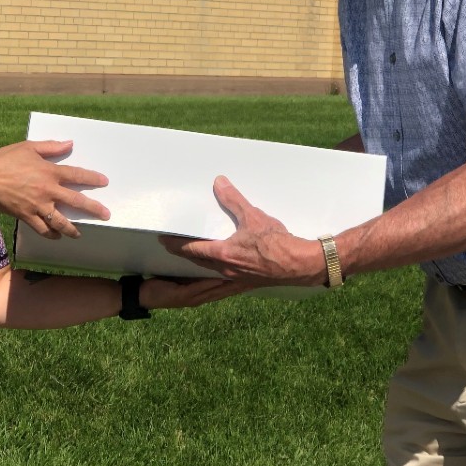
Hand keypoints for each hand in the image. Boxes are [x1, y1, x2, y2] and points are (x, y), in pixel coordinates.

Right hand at [0, 140, 109, 237]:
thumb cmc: (5, 159)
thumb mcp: (29, 147)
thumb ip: (51, 147)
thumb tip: (70, 144)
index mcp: (49, 172)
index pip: (77, 175)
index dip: (92, 178)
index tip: (104, 182)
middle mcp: (47, 191)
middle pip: (76, 201)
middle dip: (93, 209)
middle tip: (106, 215)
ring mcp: (38, 206)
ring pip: (60, 221)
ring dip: (72, 229)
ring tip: (79, 233)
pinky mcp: (26, 216)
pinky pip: (42, 229)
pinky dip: (50, 234)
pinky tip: (56, 236)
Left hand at [138, 276, 250, 309]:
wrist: (141, 296)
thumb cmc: (160, 283)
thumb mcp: (181, 274)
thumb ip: (193, 268)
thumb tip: (204, 253)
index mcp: (202, 291)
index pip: (224, 285)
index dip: (239, 279)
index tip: (253, 269)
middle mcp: (202, 296)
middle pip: (225, 288)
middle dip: (241, 280)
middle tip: (257, 271)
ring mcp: (195, 298)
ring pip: (217, 290)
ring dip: (231, 282)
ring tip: (246, 272)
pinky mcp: (185, 297)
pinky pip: (201, 290)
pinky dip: (212, 284)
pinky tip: (222, 277)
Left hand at [158, 176, 325, 286]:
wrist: (300, 264)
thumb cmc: (277, 243)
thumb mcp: (254, 217)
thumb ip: (234, 200)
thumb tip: (220, 184)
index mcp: (225, 254)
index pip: (193, 250)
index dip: (177, 245)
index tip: (165, 240)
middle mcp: (227, 269)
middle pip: (199, 262)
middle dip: (185, 254)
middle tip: (173, 247)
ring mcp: (237, 278)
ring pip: (211, 271)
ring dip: (200, 264)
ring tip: (193, 257)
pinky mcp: (248, 281)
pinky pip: (225, 278)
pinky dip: (216, 272)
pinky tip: (220, 268)